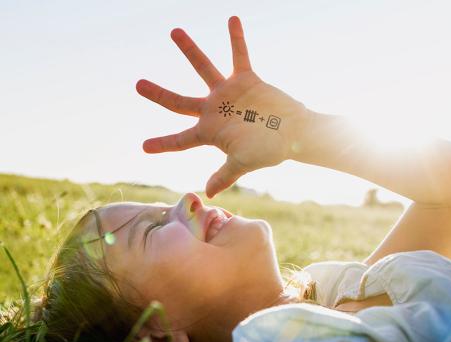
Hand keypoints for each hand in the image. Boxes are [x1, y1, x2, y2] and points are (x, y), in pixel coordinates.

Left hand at [136, 16, 309, 198]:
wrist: (294, 134)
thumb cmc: (269, 150)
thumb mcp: (243, 163)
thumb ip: (225, 175)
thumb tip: (208, 194)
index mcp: (210, 133)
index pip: (180, 140)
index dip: (162, 143)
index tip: (143, 147)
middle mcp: (214, 111)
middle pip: (178, 102)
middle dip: (158, 94)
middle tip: (137, 84)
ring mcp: (228, 94)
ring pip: (203, 69)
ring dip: (189, 51)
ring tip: (174, 31)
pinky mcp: (246, 80)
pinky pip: (239, 55)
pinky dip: (237, 39)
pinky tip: (232, 18)